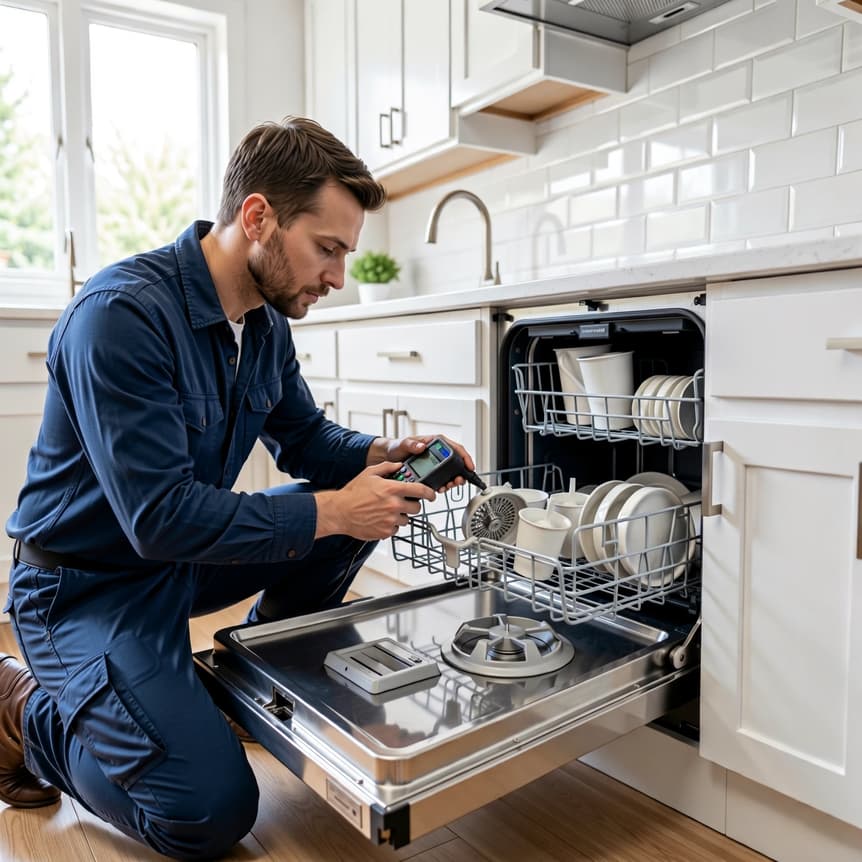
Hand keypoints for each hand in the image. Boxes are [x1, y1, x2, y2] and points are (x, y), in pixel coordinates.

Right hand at [313, 461, 435, 539]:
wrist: (339, 512)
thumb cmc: (352, 493)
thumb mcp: (369, 473)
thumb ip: (387, 467)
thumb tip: (399, 466)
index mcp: (392, 489)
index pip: (420, 491)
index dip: (430, 493)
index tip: (432, 495)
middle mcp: (394, 505)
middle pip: (417, 508)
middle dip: (413, 505)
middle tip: (403, 503)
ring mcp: (390, 520)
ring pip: (407, 519)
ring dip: (401, 515)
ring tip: (386, 511)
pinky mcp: (385, 532)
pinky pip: (396, 529)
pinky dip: (391, 525)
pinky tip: (380, 519)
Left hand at [368, 434, 477, 493]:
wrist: (387, 458)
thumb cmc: (396, 447)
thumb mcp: (402, 444)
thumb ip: (411, 444)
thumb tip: (421, 446)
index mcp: (434, 442)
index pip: (455, 448)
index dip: (465, 457)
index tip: (469, 466)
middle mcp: (437, 452)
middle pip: (456, 462)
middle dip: (460, 473)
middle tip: (458, 481)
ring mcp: (434, 463)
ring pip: (450, 473)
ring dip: (452, 481)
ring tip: (448, 486)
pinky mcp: (430, 472)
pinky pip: (441, 479)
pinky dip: (443, 485)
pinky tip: (441, 488)